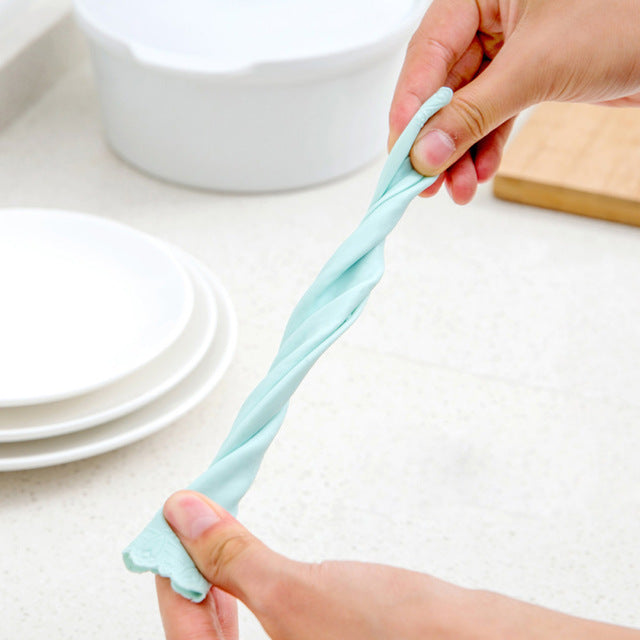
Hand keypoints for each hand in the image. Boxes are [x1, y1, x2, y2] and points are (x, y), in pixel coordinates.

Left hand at [156, 491, 639, 638]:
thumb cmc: (405, 637)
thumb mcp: (299, 591)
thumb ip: (234, 557)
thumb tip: (189, 518)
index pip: (183, 637)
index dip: (170, 574)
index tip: (170, 528)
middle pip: (202, 638)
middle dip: (193, 578)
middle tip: (188, 530)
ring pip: (231, 632)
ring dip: (217, 584)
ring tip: (212, 545)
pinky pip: (263, 627)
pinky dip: (247, 593)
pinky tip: (250, 573)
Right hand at [389, 0, 639, 203]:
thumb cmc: (626, 18)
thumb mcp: (535, 67)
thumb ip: (473, 113)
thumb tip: (425, 152)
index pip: (427, 52)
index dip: (410, 106)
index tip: (400, 150)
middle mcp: (491, 17)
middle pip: (442, 87)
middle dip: (435, 140)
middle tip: (420, 179)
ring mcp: (509, 49)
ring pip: (467, 108)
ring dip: (459, 153)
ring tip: (455, 188)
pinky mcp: (529, 76)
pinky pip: (494, 116)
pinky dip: (486, 147)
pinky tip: (480, 172)